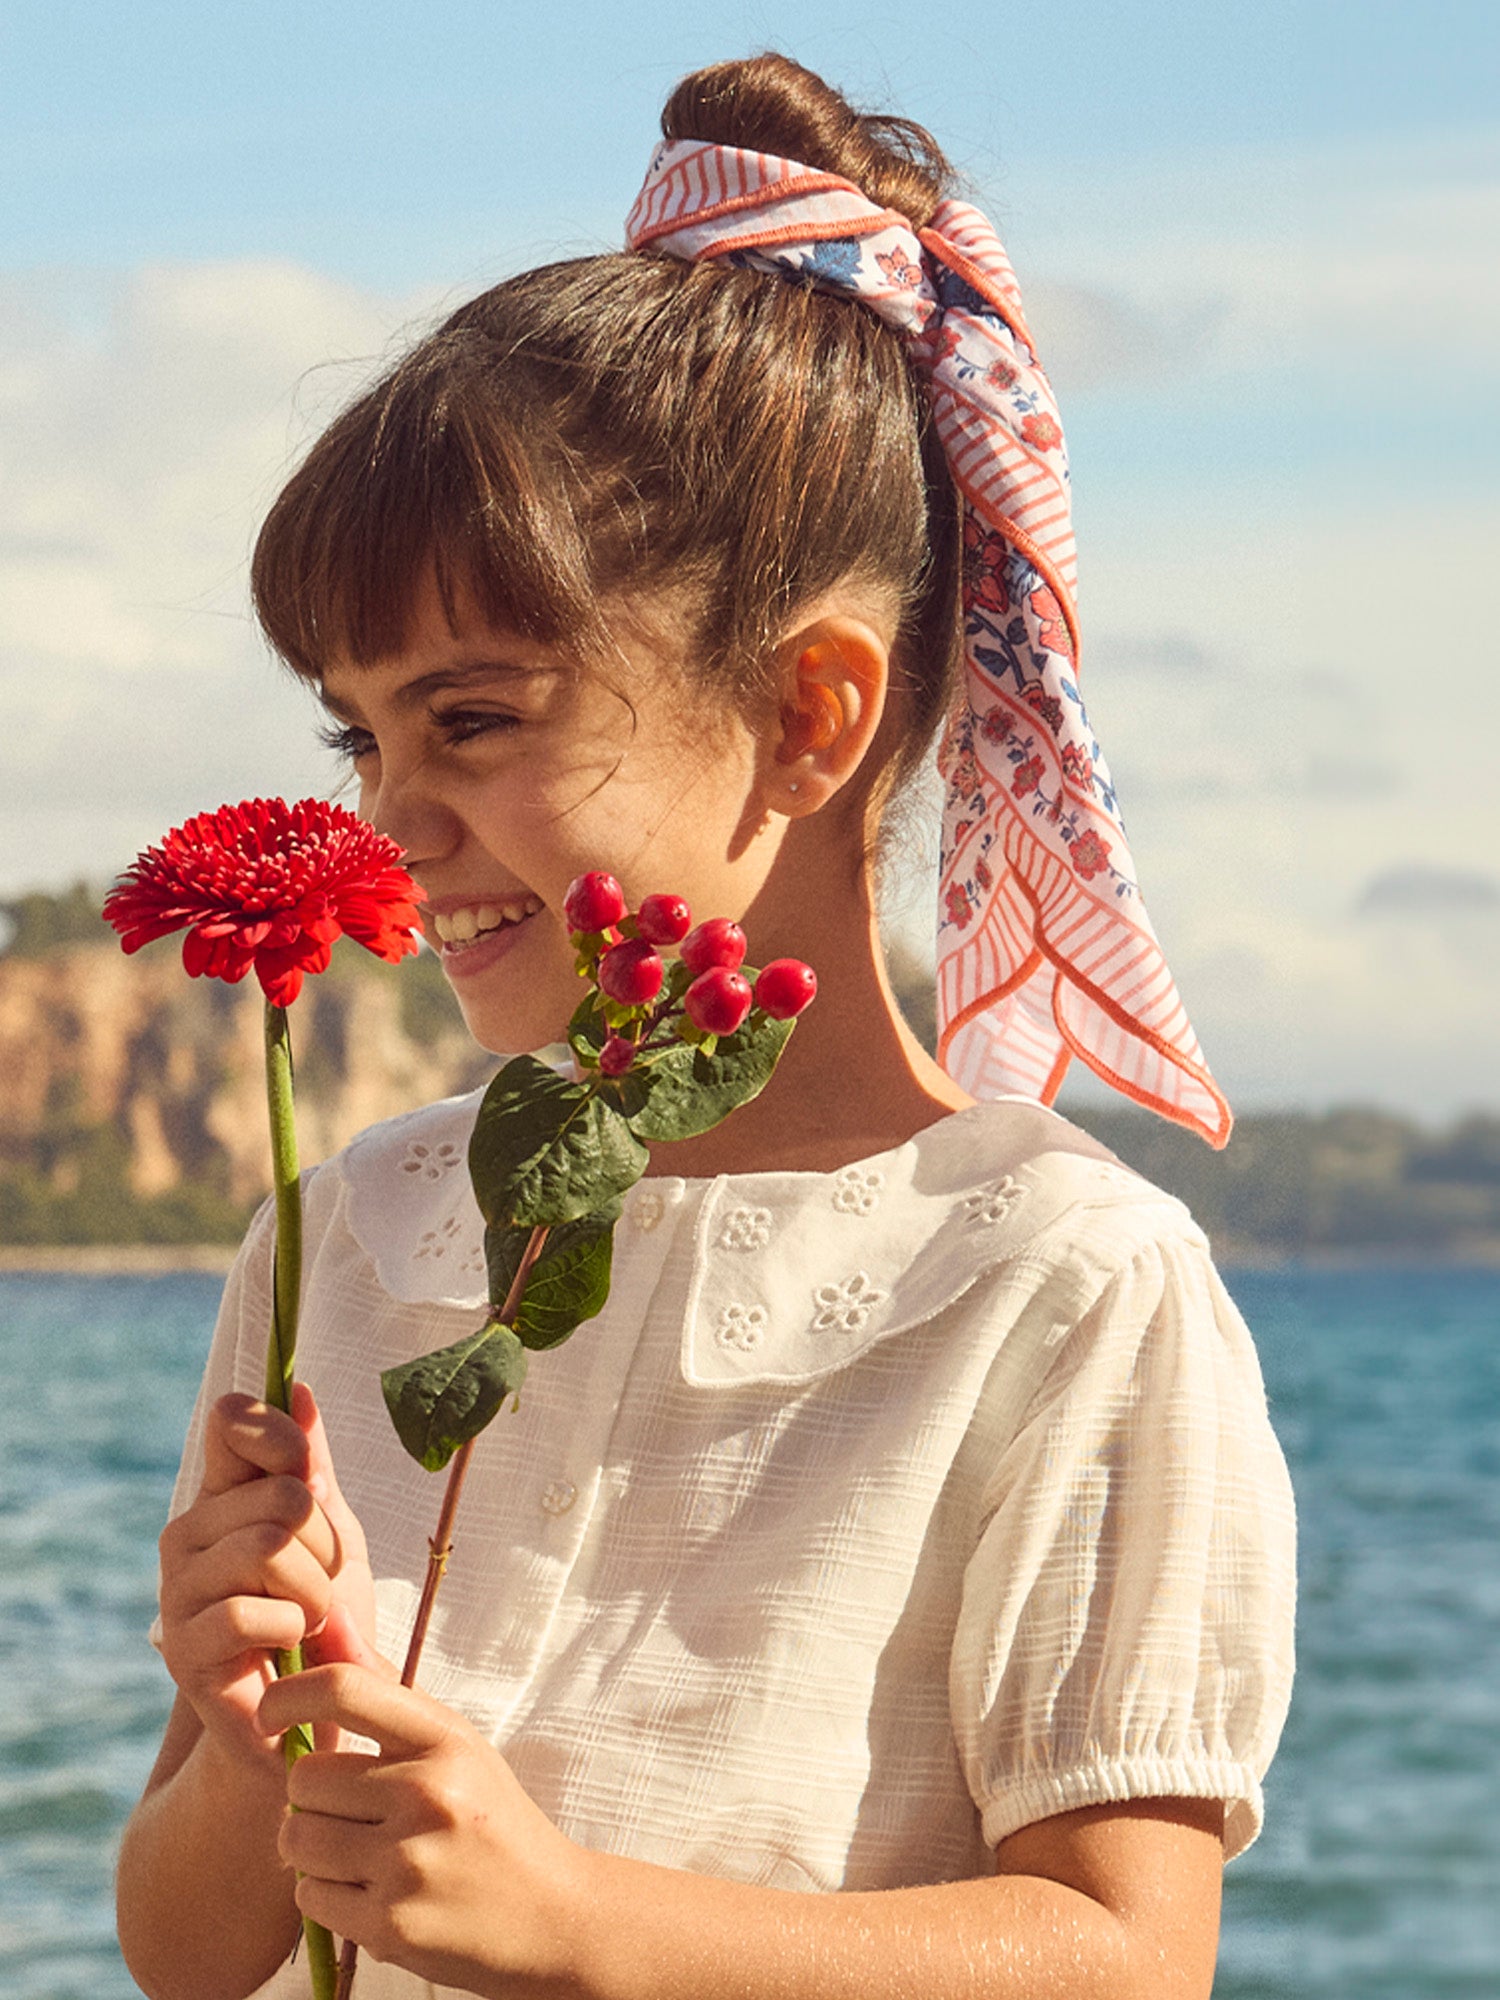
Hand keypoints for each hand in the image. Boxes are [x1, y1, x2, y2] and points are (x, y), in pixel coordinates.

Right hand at [157, 1384, 375, 1766]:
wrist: (312, 1717)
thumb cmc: (325, 1618)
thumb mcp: (333, 1531)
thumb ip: (311, 1464)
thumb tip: (298, 1389)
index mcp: (222, 1494)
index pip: (230, 1420)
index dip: (283, 1438)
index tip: (311, 1479)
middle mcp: (189, 1532)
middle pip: (280, 1494)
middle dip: (326, 1545)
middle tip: (323, 1584)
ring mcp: (177, 1590)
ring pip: (267, 1547)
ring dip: (316, 1592)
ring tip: (311, 1621)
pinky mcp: (182, 1650)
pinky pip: (253, 1613)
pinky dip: (293, 1630)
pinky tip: (289, 1650)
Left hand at [260, 1662, 590, 1998]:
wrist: (549, 1913)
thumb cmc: (488, 1815)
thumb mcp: (451, 1740)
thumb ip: (381, 1684)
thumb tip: (329, 1615)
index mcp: (443, 1739)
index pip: (343, 1689)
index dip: (288, 1694)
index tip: (271, 1713)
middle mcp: (427, 1794)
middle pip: (303, 1777)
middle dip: (310, 1796)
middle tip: (346, 1809)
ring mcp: (408, 1863)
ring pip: (296, 1840)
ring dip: (311, 1848)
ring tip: (356, 1851)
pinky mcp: (391, 1927)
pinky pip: (309, 1898)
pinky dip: (325, 1896)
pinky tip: (368, 1891)